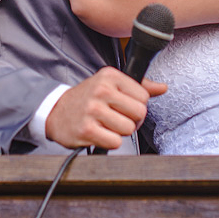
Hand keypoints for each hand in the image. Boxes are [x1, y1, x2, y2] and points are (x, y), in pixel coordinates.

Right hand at [44, 67, 167, 149]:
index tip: (125, 107)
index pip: (144, 96)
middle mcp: (102, 90)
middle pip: (139, 113)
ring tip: (107, 126)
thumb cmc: (87, 98)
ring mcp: (93, 110)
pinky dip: (110, 142)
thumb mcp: (110, 84)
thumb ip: (138, 86)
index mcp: (110, 76)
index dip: (137, 106)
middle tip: (117, 119)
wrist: (55, 111)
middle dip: (132, 120)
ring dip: (120, 132)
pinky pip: (115, 142)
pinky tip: (99, 133)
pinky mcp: (87, 130)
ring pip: (128, 129)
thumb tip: (163, 88)